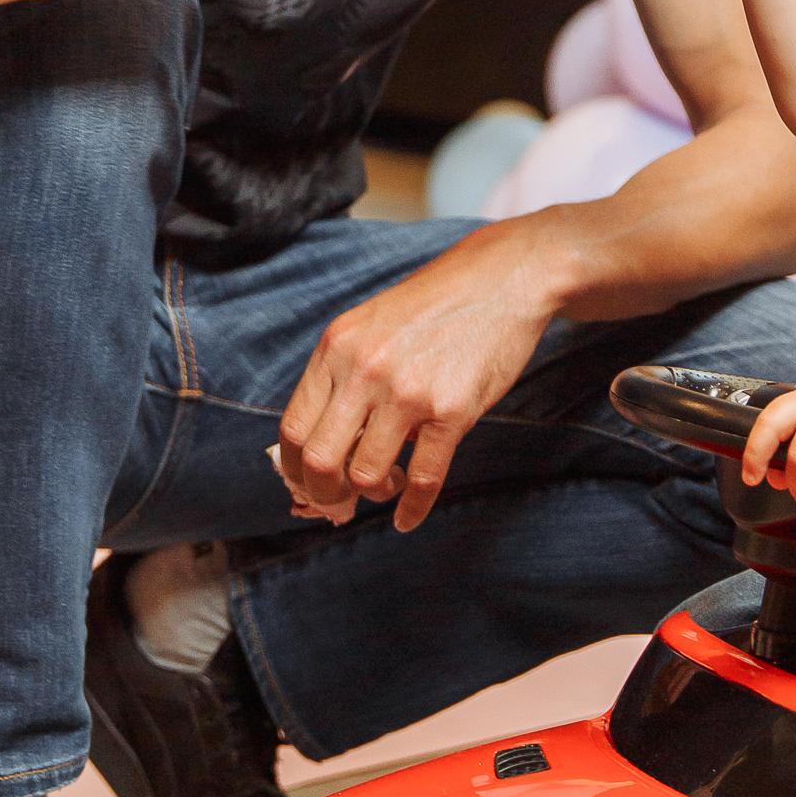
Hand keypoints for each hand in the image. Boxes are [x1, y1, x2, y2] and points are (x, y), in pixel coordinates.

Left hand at [276, 226, 564, 533]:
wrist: (502, 279)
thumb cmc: (436, 304)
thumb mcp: (370, 325)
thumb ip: (341, 372)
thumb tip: (320, 440)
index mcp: (337, 347)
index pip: (293, 427)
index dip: (295, 468)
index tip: (309, 482)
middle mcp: (364, 370)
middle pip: (319, 460)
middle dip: (325, 494)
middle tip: (341, 500)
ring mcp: (408, 392)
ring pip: (366, 475)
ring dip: (373, 493)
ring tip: (387, 482)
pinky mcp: (452, 411)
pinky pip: (423, 478)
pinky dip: (412, 509)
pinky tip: (408, 517)